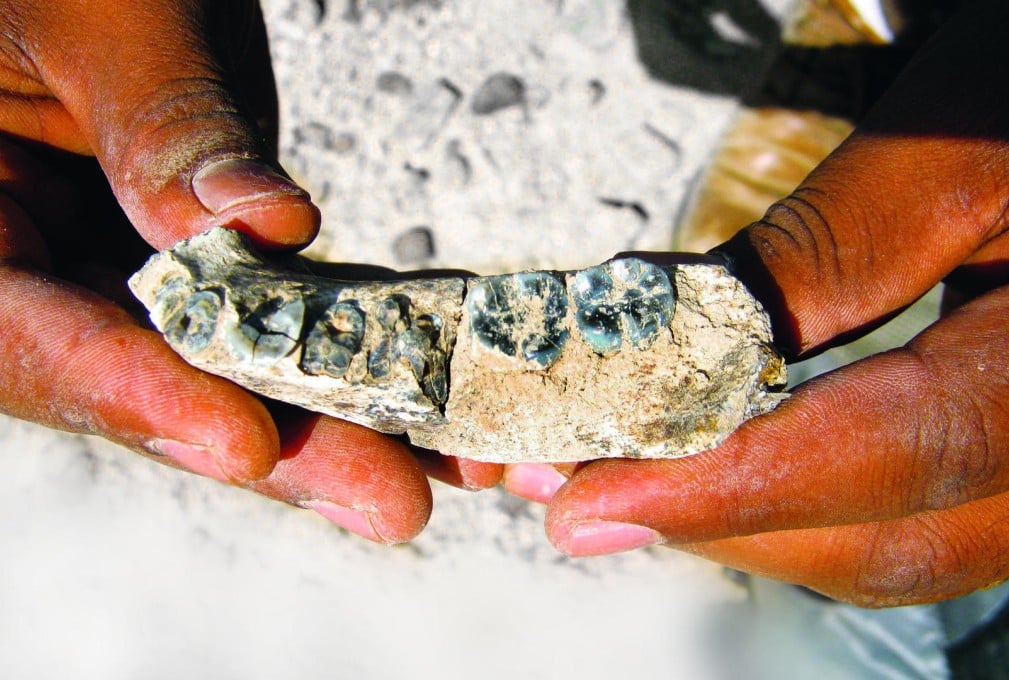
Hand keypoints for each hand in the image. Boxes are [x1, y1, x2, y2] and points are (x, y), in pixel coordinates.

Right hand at [0, 0, 500, 543]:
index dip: (134, 397)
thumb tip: (263, 229)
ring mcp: (118, 266)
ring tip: (436, 460)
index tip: (241, 441)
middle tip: (384, 496)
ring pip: (222, 365)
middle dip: (276, 440)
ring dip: (333, 417)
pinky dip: (345, 349)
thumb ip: (163, 126)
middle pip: (145, 381)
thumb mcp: (104, 14)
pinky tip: (423, 385)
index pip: (20, 338)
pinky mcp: (197, 256)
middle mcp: (28, 262)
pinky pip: (270, 314)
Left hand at [536, 1, 1008, 605]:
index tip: (590, 501)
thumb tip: (668, 343)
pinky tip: (719, 464)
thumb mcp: (948, 148)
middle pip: (890, 538)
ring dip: (746, 523)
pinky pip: (908, 516)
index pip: (902, 452)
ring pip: (895, 544)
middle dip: (716, 521)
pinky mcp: (1008, 454)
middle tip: (577, 485)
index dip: (733, 488)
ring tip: (628, 477)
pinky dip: (799, 503)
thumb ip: (824, 253)